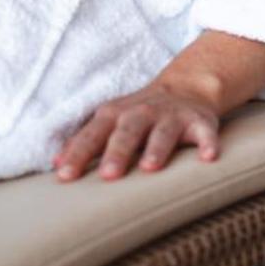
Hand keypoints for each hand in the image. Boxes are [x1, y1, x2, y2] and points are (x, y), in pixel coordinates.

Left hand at [51, 77, 221, 181]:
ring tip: (150, 168)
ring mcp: (172, 117)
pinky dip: (207, 143)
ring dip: (156, 148)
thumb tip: (55, 166)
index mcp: (114, 115)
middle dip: (117, 152)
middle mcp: (141, 113)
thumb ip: (84, 143)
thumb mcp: (109, 122)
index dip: (79, 154)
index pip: (92, 135)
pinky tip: (208, 158)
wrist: (184, 89)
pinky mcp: (199, 122)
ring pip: (163, 132)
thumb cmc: (137, 116)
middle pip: (127, 131)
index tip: (65, 176)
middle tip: (108, 175)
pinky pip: (205, 133)